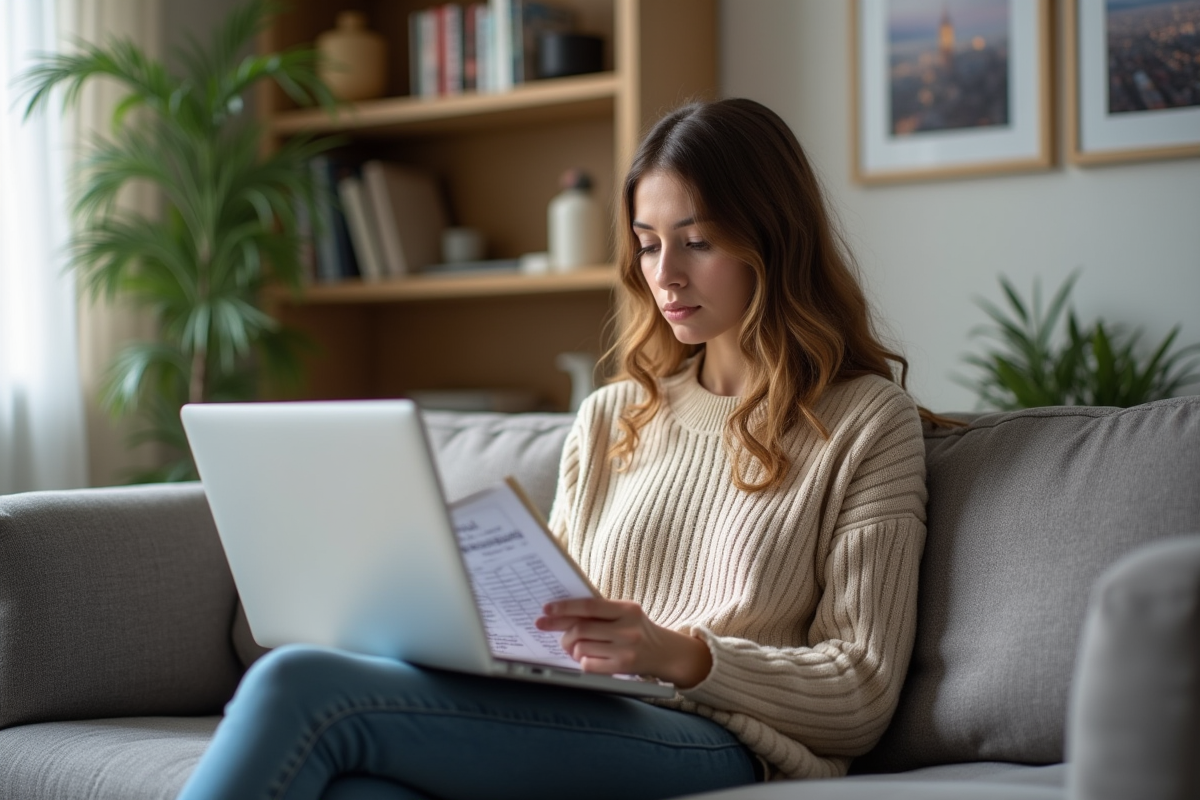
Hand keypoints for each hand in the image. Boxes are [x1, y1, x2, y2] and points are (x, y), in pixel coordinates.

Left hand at [535, 598, 712, 688]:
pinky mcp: (623, 668)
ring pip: (581, 648)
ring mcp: (626, 650)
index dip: (564, 608)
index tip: (546, 610)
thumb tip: (561, 613)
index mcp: (627, 609)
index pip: (588, 606)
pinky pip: (589, 665)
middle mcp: (628, 628)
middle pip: (581, 629)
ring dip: (571, 649)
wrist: (666, 652)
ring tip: (574, 647)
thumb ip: (600, 611)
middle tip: (555, 634)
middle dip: (562, 633)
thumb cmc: (638, 629)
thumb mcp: (625, 614)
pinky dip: (582, 661)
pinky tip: (587, 658)